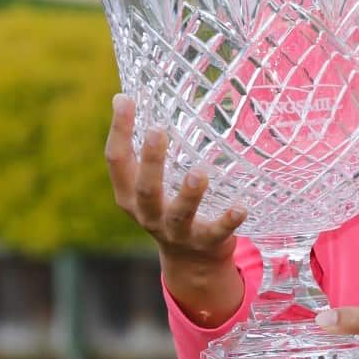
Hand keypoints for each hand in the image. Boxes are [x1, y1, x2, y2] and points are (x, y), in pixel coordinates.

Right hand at [105, 93, 245, 323]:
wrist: (191, 262)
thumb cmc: (169, 206)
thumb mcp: (151, 184)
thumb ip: (145, 152)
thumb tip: (133, 97)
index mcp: (129, 196)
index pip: (117, 161)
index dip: (119, 130)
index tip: (125, 98)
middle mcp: (148, 214)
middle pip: (144, 189)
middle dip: (151, 161)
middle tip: (158, 130)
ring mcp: (176, 231)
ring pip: (178, 213)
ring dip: (189, 194)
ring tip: (200, 172)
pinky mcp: (205, 242)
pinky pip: (217, 231)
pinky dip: (228, 219)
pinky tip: (241, 206)